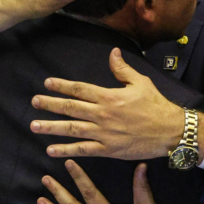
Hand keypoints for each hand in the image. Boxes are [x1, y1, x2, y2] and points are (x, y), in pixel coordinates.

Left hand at [30, 48, 203, 160]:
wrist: (170, 131)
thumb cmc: (156, 105)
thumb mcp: (140, 82)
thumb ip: (122, 69)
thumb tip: (112, 52)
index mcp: (109, 96)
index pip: (79, 89)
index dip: (62, 86)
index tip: (47, 83)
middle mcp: (102, 114)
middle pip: (71, 108)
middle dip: (50, 104)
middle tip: (34, 102)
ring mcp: (103, 133)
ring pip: (72, 129)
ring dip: (51, 128)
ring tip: (34, 126)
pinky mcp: (108, 150)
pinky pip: (83, 150)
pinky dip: (66, 150)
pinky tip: (51, 150)